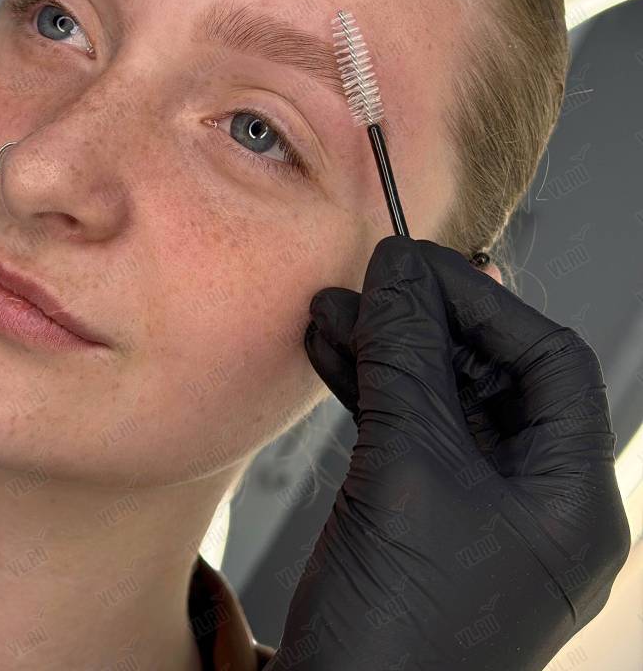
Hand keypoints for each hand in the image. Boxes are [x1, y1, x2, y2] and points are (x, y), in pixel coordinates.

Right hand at [265, 236, 630, 670]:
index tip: (418, 265)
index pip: (549, 362)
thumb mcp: (407, 474)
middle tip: (371, 279)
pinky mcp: (422, 515)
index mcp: (570, 499)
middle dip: (426, 322)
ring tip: (332, 310)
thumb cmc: (398, 635)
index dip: (486, 302)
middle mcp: (535, 500)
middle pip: (492, 373)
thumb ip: (406, 358)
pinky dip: (365, 386)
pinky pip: (403, 429)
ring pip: (439, 396)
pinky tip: (327, 351)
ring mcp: (476, 508)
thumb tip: (396, 269)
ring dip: (385, 349)